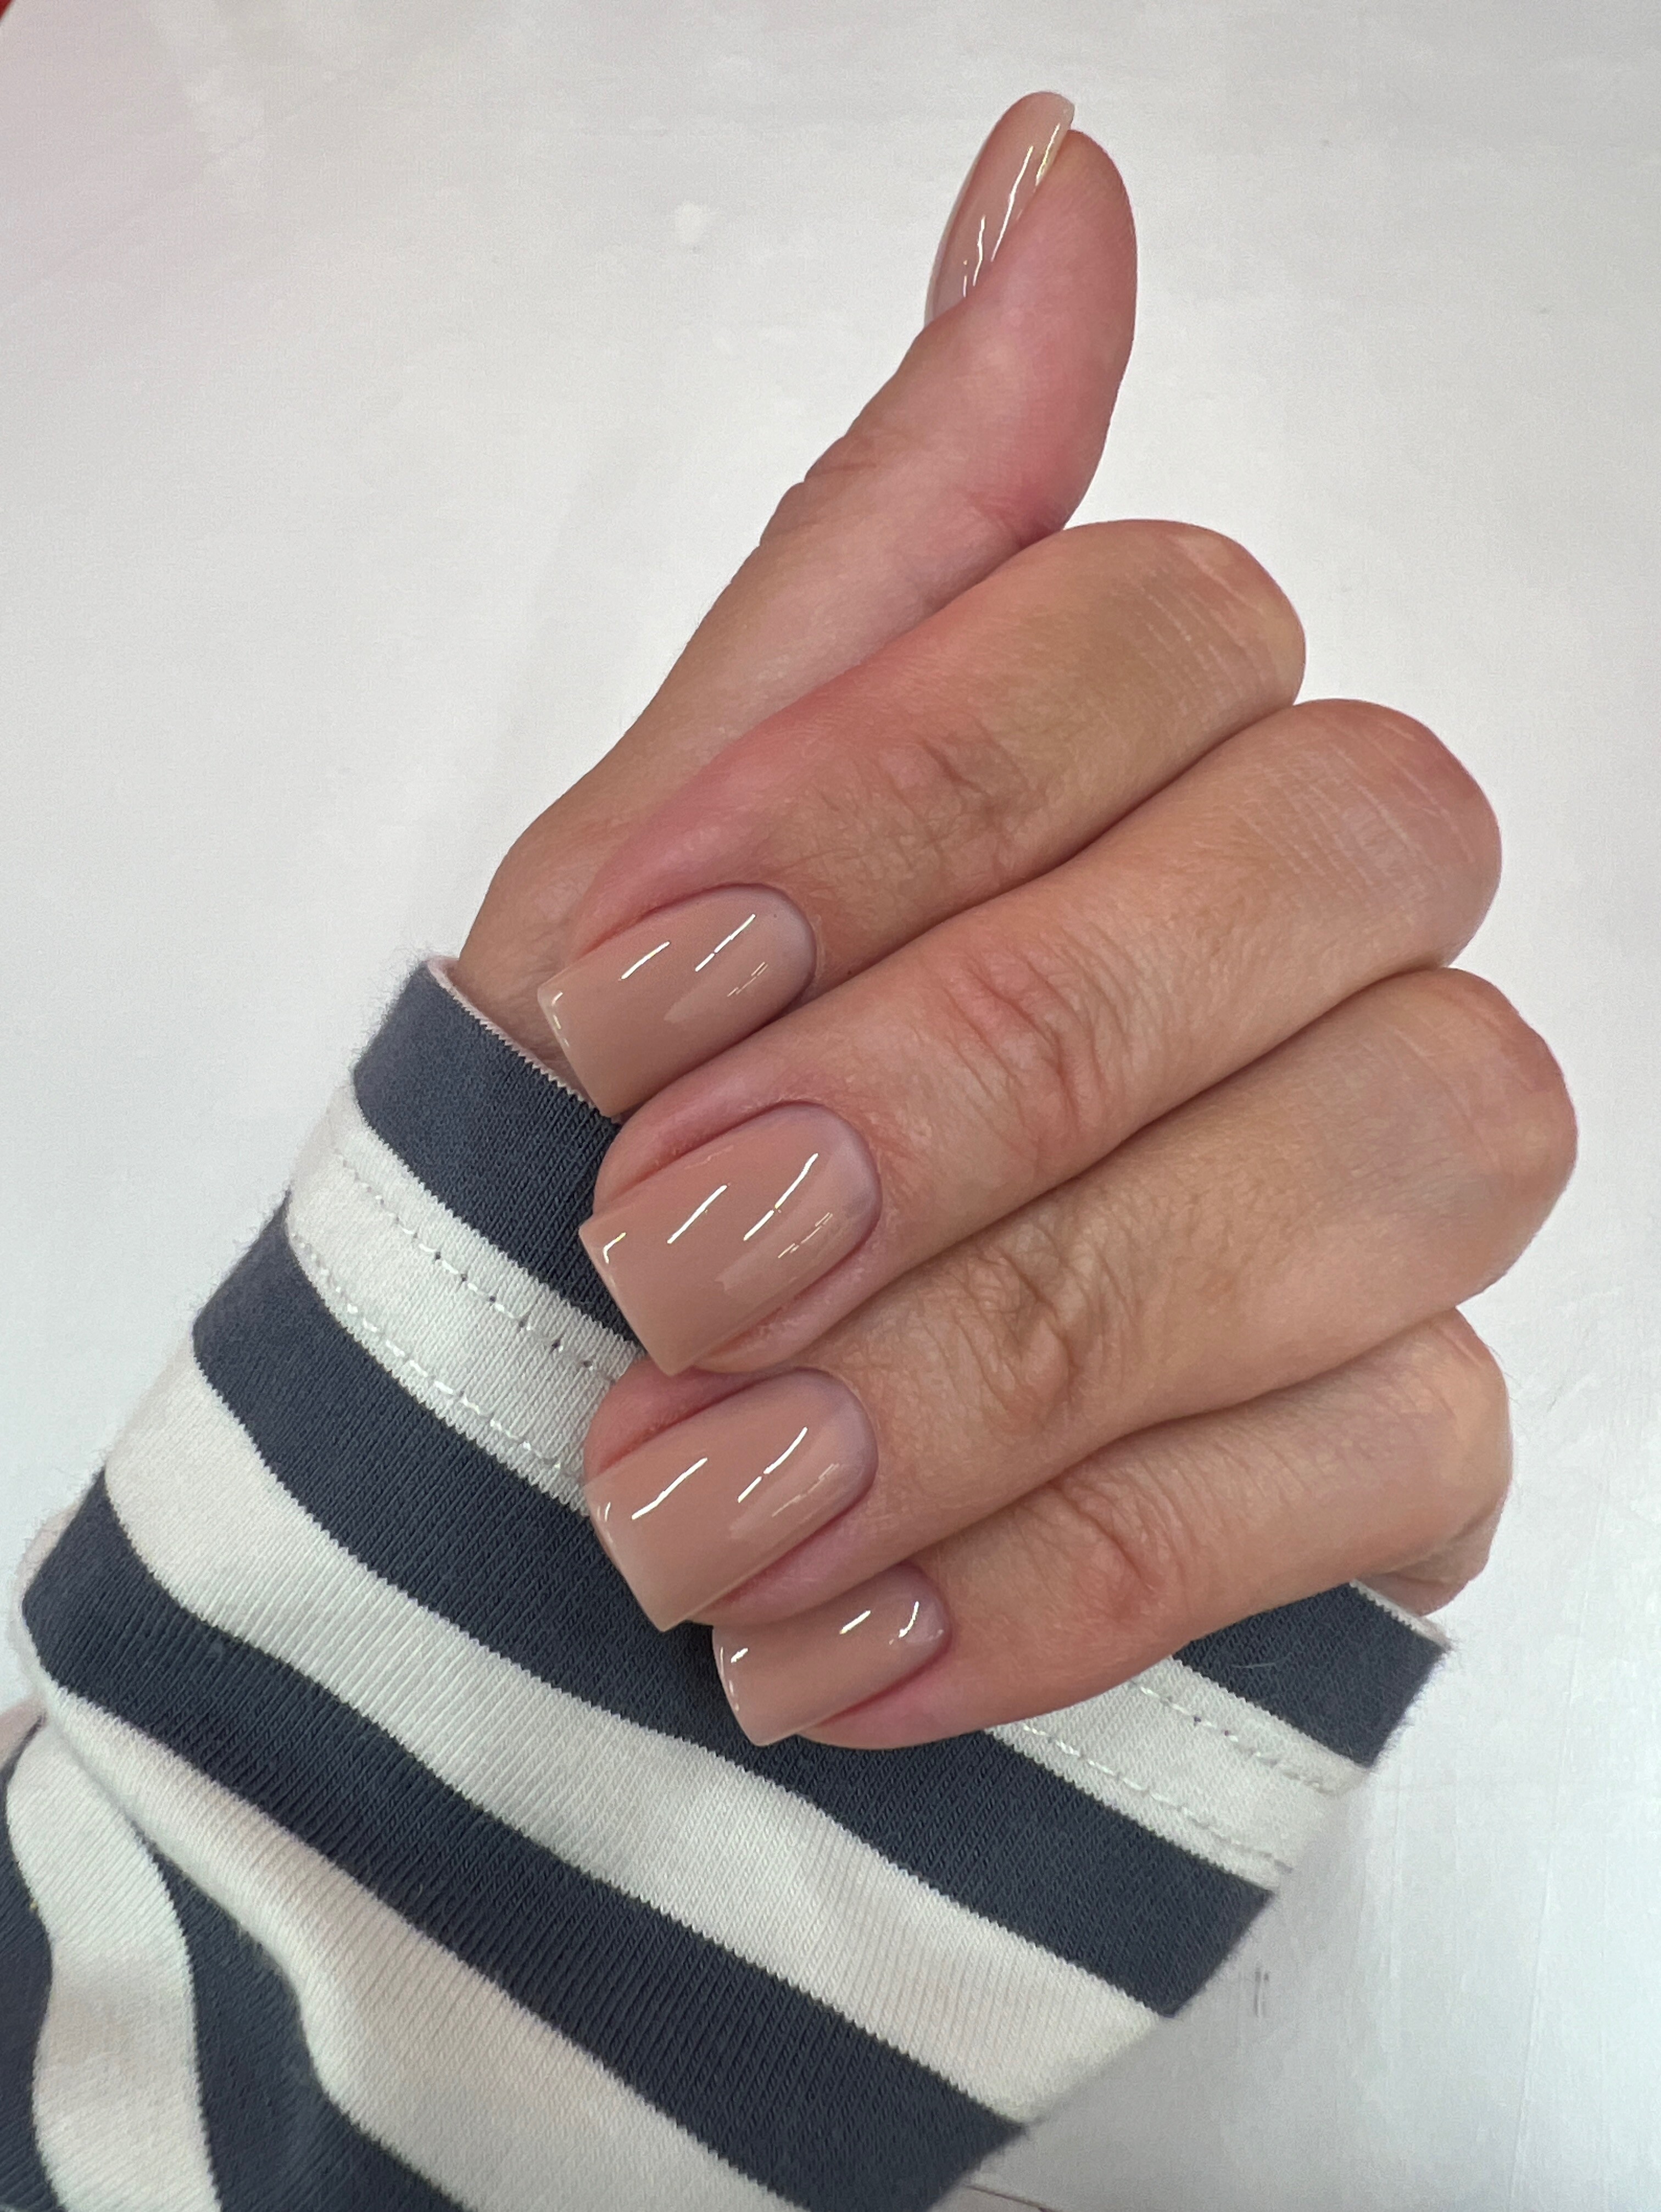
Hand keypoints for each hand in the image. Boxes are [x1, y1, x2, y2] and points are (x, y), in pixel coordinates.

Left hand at [454, 96, 1573, 1748]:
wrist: (585, 1469)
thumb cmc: (637, 1138)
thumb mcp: (662, 861)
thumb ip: (878, 558)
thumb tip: (1057, 175)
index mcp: (1146, 740)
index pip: (1160, 627)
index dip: (897, 800)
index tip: (615, 1003)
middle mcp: (1329, 926)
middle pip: (1330, 866)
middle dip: (976, 1075)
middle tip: (673, 1255)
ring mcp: (1403, 1176)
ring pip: (1399, 1160)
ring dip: (1013, 1356)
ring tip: (701, 1501)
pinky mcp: (1412, 1438)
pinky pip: (1378, 1469)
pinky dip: (1077, 1572)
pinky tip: (834, 1647)